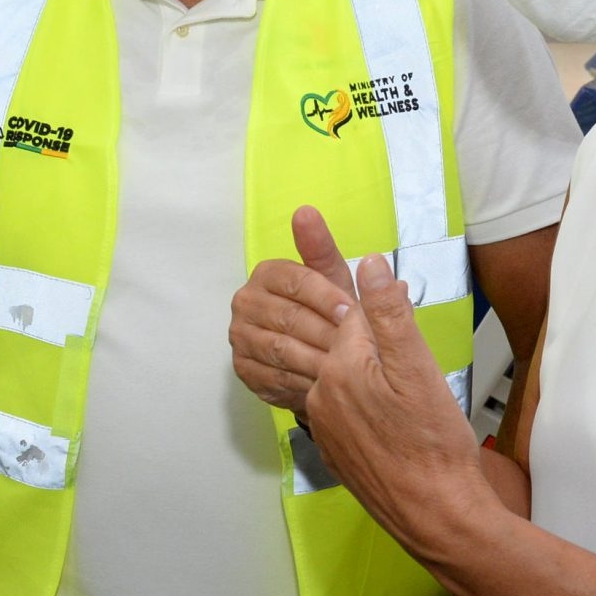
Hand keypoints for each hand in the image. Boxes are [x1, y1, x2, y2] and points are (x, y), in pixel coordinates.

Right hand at [230, 207, 360, 421]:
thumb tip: (305, 211)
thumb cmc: (328, 312)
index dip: (326, 296)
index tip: (351, 311)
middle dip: (325, 331)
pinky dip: (300, 381)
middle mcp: (246, 301)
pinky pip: (272, 375)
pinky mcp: (241, 368)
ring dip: (316, 359)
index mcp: (267, 274)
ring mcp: (240, 336)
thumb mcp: (333, 280)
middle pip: (288, 316)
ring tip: (344, 369)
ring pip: (281, 348)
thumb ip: (321, 249)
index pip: (295, 280)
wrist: (316, 359)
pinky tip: (322, 384)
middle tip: (355, 348)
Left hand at [307, 251, 496, 552]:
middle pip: (341, 346)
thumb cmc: (434, 446)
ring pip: (340, 379)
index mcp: (341, 368)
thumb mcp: (419, 369)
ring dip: (364, 374)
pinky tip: (388, 417)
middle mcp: (322, 395)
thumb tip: (370, 265)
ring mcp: (325, 427)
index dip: (381, 307)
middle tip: (404, 359)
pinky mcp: (335, 451)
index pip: (354, 315)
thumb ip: (391, 315)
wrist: (436, 515)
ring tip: (399, 390)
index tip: (396, 304)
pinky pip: (340, 412)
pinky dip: (361, 406)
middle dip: (370, 341)